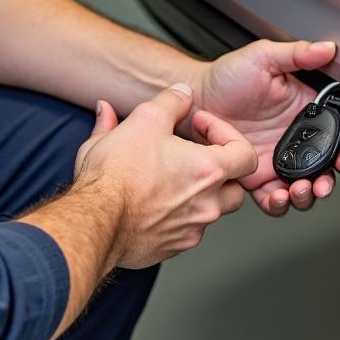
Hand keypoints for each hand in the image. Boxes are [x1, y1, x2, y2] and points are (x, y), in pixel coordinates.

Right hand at [75, 84, 257, 267]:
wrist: (91, 221)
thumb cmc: (117, 176)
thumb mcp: (144, 120)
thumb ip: (171, 101)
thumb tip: (182, 93)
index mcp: (208, 171)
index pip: (247, 155)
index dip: (228, 134)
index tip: (202, 127)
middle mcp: (206, 205)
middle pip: (235, 187)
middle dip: (220, 170)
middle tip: (194, 156)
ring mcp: (190, 230)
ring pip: (210, 210)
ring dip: (198, 193)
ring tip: (170, 176)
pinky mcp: (171, 246)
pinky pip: (186, 230)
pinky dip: (177, 214)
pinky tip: (154, 199)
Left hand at [192, 40, 339, 216]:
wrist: (193, 98)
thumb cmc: (226, 76)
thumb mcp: (263, 57)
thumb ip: (297, 54)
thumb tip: (326, 49)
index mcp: (300, 112)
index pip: (330, 134)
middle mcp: (290, 138)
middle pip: (320, 167)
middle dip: (325, 181)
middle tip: (320, 184)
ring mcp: (273, 159)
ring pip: (299, 186)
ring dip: (304, 195)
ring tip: (298, 191)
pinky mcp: (252, 175)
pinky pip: (270, 197)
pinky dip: (277, 203)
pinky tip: (276, 197)